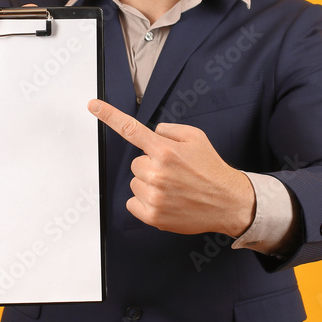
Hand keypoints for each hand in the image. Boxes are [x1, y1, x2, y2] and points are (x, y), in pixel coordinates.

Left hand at [88, 99, 255, 236]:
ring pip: (134, 183)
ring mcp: (153, 196)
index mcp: (165, 150)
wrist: (228, 202)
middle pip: (136, 163)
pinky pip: (132, 202)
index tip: (92, 105)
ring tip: (174, 188)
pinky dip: (145, 202)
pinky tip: (165, 201)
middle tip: (174, 172)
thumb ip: (169, 131)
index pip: (131, 129)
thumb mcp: (196, 137)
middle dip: (150, 165)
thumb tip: (151, 134)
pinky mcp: (153, 216)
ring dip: (149, 184)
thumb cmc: (212, 169)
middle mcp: (156, 172)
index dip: (109, 115)